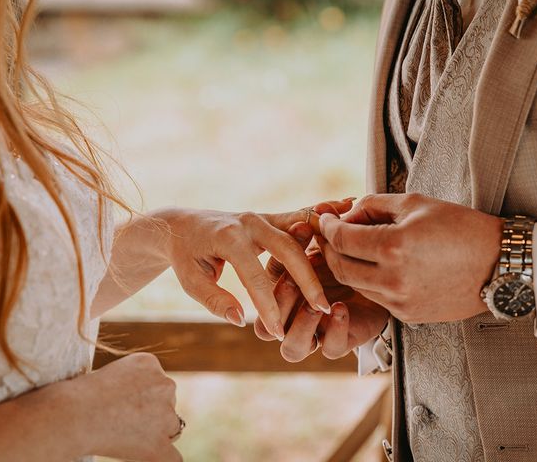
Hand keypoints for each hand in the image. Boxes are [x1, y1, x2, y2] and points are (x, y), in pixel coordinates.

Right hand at [81, 353, 180, 460]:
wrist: (73, 414)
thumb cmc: (77, 396)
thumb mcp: (109, 374)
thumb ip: (131, 385)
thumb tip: (138, 410)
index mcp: (150, 363)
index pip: (156, 384)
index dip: (139, 399)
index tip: (118, 405)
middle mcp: (166, 385)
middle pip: (166, 404)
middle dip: (150, 414)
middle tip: (119, 421)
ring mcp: (166, 415)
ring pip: (172, 428)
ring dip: (155, 434)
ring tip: (123, 436)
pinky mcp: (159, 444)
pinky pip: (173, 458)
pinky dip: (162, 458)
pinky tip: (151, 457)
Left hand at [157, 202, 352, 339]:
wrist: (182, 223)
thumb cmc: (187, 255)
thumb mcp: (190, 280)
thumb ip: (214, 300)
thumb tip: (240, 318)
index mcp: (228, 238)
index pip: (254, 276)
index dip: (267, 306)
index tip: (279, 332)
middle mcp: (250, 222)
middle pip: (288, 250)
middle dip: (308, 280)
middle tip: (324, 308)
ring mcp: (264, 216)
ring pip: (302, 226)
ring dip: (327, 237)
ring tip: (353, 245)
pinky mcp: (272, 217)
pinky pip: (302, 215)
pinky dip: (324, 212)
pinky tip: (348, 204)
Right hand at [255, 201, 388, 361]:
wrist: (381, 271)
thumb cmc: (339, 251)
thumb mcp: (319, 236)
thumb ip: (308, 223)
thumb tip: (320, 204)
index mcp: (278, 294)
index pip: (258, 296)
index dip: (268, 277)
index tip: (289, 251)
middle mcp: (292, 318)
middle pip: (266, 330)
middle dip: (279, 303)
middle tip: (291, 281)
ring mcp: (315, 332)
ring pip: (293, 349)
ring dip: (301, 325)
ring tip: (318, 304)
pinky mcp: (341, 340)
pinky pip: (331, 348)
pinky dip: (334, 330)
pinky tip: (340, 308)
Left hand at [318, 193, 501, 323]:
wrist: (499, 265)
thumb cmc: (462, 228)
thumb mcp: (416, 204)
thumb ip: (375, 206)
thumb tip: (348, 214)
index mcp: (394, 247)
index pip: (341, 239)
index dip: (328, 227)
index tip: (326, 219)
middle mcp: (392, 280)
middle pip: (340, 266)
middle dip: (330, 249)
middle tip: (331, 235)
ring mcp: (400, 302)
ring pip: (355, 285)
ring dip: (348, 266)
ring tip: (355, 249)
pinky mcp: (408, 316)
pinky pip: (376, 298)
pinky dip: (369, 282)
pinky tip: (378, 267)